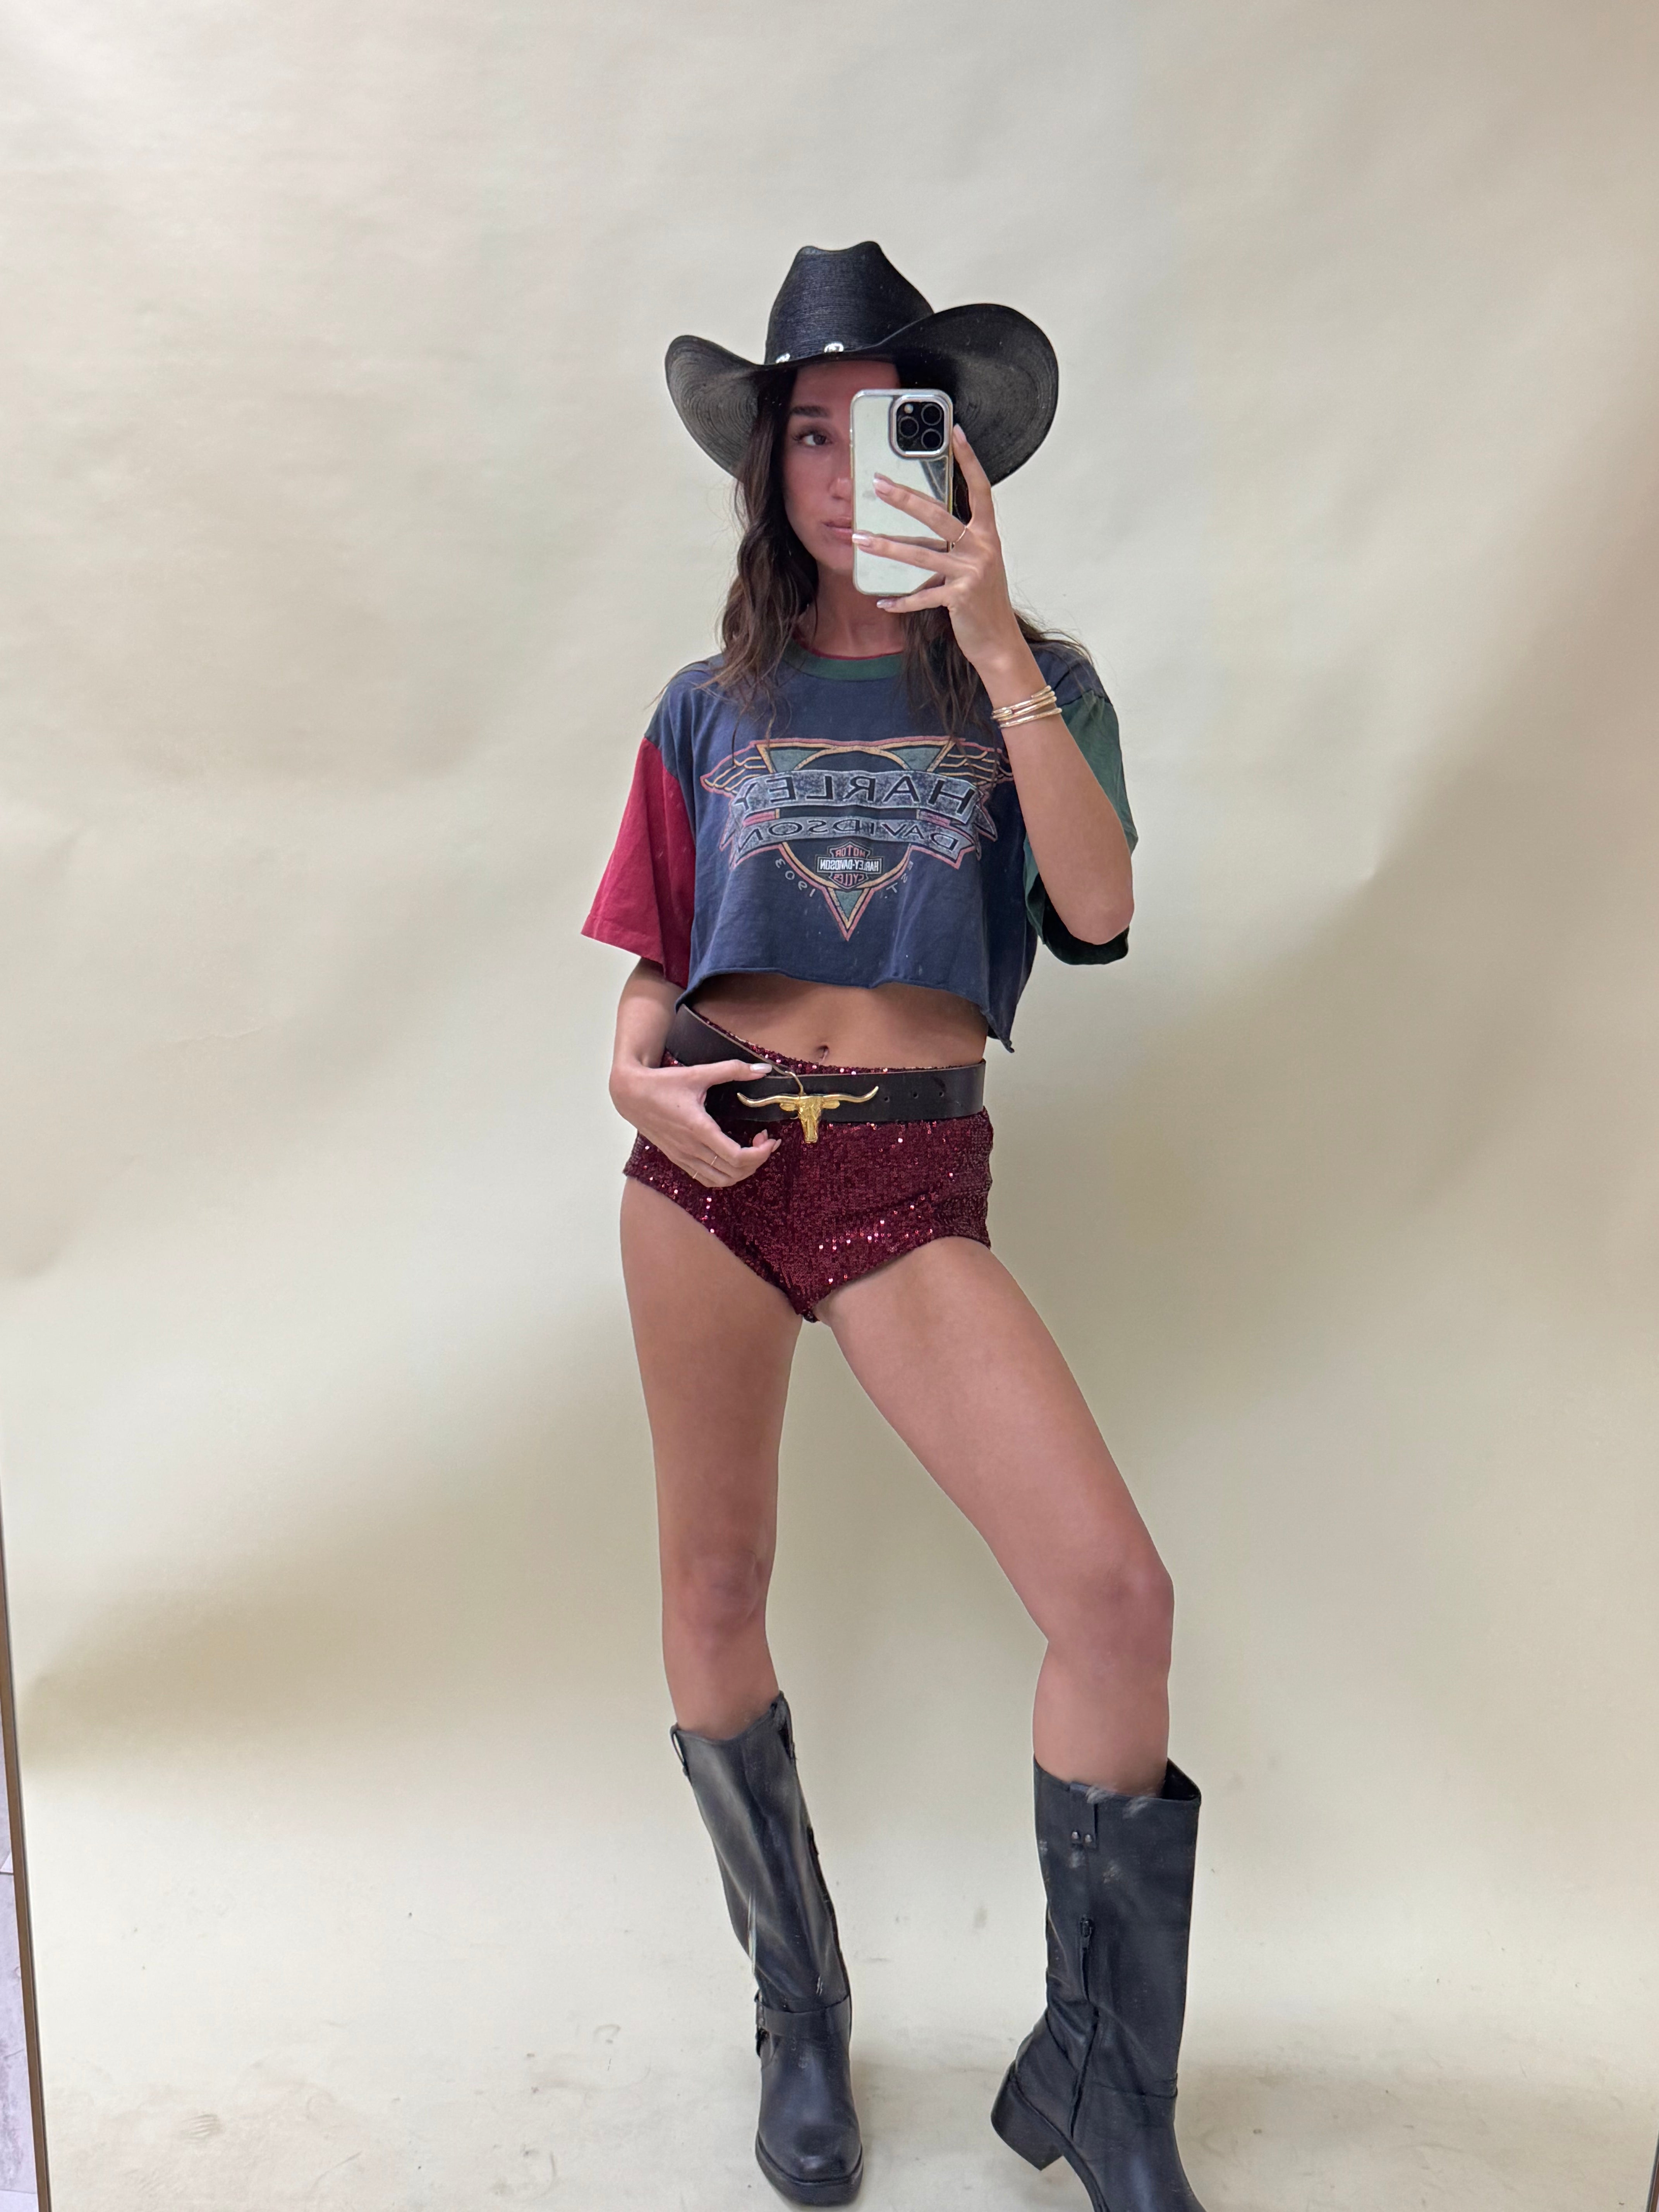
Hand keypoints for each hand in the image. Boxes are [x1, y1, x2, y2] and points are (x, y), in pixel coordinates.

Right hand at [610, 1055, 780, 1187]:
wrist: (630, 1094)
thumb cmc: (662, 1083)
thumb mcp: (698, 1073)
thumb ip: (732, 1070)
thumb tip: (763, 1069)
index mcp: (699, 1128)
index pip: (737, 1157)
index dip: (760, 1153)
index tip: (769, 1139)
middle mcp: (691, 1148)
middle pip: (734, 1172)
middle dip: (757, 1160)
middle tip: (764, 1140)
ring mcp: (683, 1156)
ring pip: (721, 1180)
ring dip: (742, 1170)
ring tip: (751, 1150)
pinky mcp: (678, 1159)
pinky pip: (706, 1178)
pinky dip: (725, 1175)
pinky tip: (731, 1158)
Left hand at [850, 425, 1023, 674]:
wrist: (1000, 642)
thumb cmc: (985, 602)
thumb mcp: (977, 565)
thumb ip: (958, 544)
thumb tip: (927, 525)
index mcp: (987, 535)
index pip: (980, 489)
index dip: (969, 460)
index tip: (955, 433)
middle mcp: (981, 549)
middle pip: (938, 516)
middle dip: (905, 499)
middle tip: (878, 484)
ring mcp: (971, 573)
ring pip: (921, 555)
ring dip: (886, 548)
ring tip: (858, 539)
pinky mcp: (959, 598)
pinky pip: (922, 597)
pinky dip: (900, 601)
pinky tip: (882, 601)